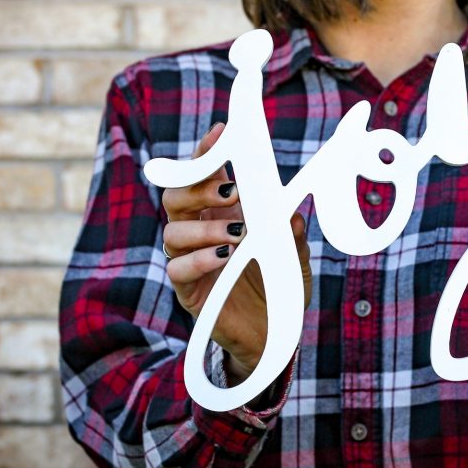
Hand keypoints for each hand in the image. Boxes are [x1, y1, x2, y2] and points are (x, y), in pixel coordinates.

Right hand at [161, 123, 313, 382]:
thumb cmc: (279, 284)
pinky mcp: (189, 291)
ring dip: (205, 227)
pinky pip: (178, 269)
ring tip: (237, 235)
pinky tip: (224, 258)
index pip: (204, 175)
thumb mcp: (294, 254)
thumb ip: (291, 232)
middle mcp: (200, 230)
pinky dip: (200, 259)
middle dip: (198, 186)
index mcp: (222, 212)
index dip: (207, 152)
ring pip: (173, 230)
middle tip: (230, 191)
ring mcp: (190, 259)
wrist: (273, 333)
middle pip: (176, 196)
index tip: (220, 133)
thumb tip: (291, 214)